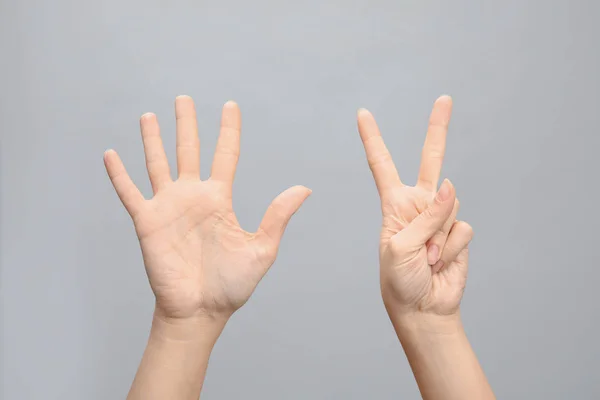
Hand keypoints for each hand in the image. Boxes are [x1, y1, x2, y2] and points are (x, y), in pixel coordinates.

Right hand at [104, 96, 310, 320]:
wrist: (201, 311)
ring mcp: (169, 207)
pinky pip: (130, 193)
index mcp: (220, 199)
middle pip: (189, 150)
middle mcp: (193, 196)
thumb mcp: (261, 249)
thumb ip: (277, 217)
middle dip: (187, 124)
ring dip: (153, 140)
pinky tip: (110, 154)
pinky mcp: (147, 223)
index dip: (228, 130)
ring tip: (149, 116)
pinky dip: (119, 174)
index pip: (225, 154)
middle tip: (184, 98)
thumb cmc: (232, 285)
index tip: (231, 105)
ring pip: (158, 164)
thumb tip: (304, 188)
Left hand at [357, 96, 472, 316]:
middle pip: (431, 159)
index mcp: (394, 204)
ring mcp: (439, 217)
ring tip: (426, 258)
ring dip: (438, 237)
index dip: (372, 138)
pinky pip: (463, 228)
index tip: (362, 113)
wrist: (423, 308)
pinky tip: (441, 262)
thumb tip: (451, 185)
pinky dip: (451, 248)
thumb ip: (426, 216)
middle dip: (438, 128)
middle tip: (444, 98)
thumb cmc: (399, 280)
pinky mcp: (458, 232)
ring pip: (451, 206)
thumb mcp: (400, 247)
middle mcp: (418, 205)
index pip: (381, 164)